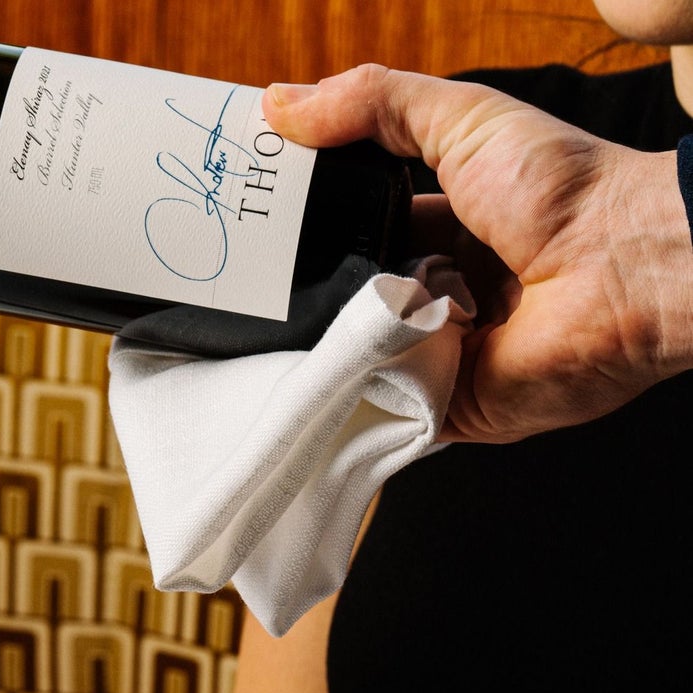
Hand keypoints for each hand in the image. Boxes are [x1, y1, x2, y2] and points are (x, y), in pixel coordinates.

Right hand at [264, 66, 692, 442]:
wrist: (620, 271)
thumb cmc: (564, 193)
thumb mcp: (463, 120)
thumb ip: (374, 105)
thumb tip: (277, 103)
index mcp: (441, 237)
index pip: (353, 242)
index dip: (309, 237)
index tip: (255, 232)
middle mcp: (435, 303)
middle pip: (343, 307)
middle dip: (304, 299)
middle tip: (250, 289)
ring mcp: (435, 362)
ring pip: (349, 362)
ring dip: (324, 346)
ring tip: (286, 329)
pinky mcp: (439, 412)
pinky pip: (376, 409)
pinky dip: (351, 394)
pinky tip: (327, 369)